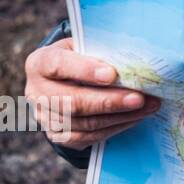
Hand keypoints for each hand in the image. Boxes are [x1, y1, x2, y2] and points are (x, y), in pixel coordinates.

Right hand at [23, 37, 160, 149]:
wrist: (65, 79)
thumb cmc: (81, 57)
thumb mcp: (85, 46)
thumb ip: (101, 51)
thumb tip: (133, 62)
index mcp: (40, 63)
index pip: (58, 65)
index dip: (84, 70)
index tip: (112, 74)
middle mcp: (36, 92)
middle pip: (72, 101)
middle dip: (110, 101)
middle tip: (140, 98)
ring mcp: (44, 117)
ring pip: (83, 123)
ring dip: (119, 117)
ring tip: (148, 107)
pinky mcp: (57, 135)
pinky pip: (87, 137)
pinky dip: (114, 128)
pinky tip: (134, 118)